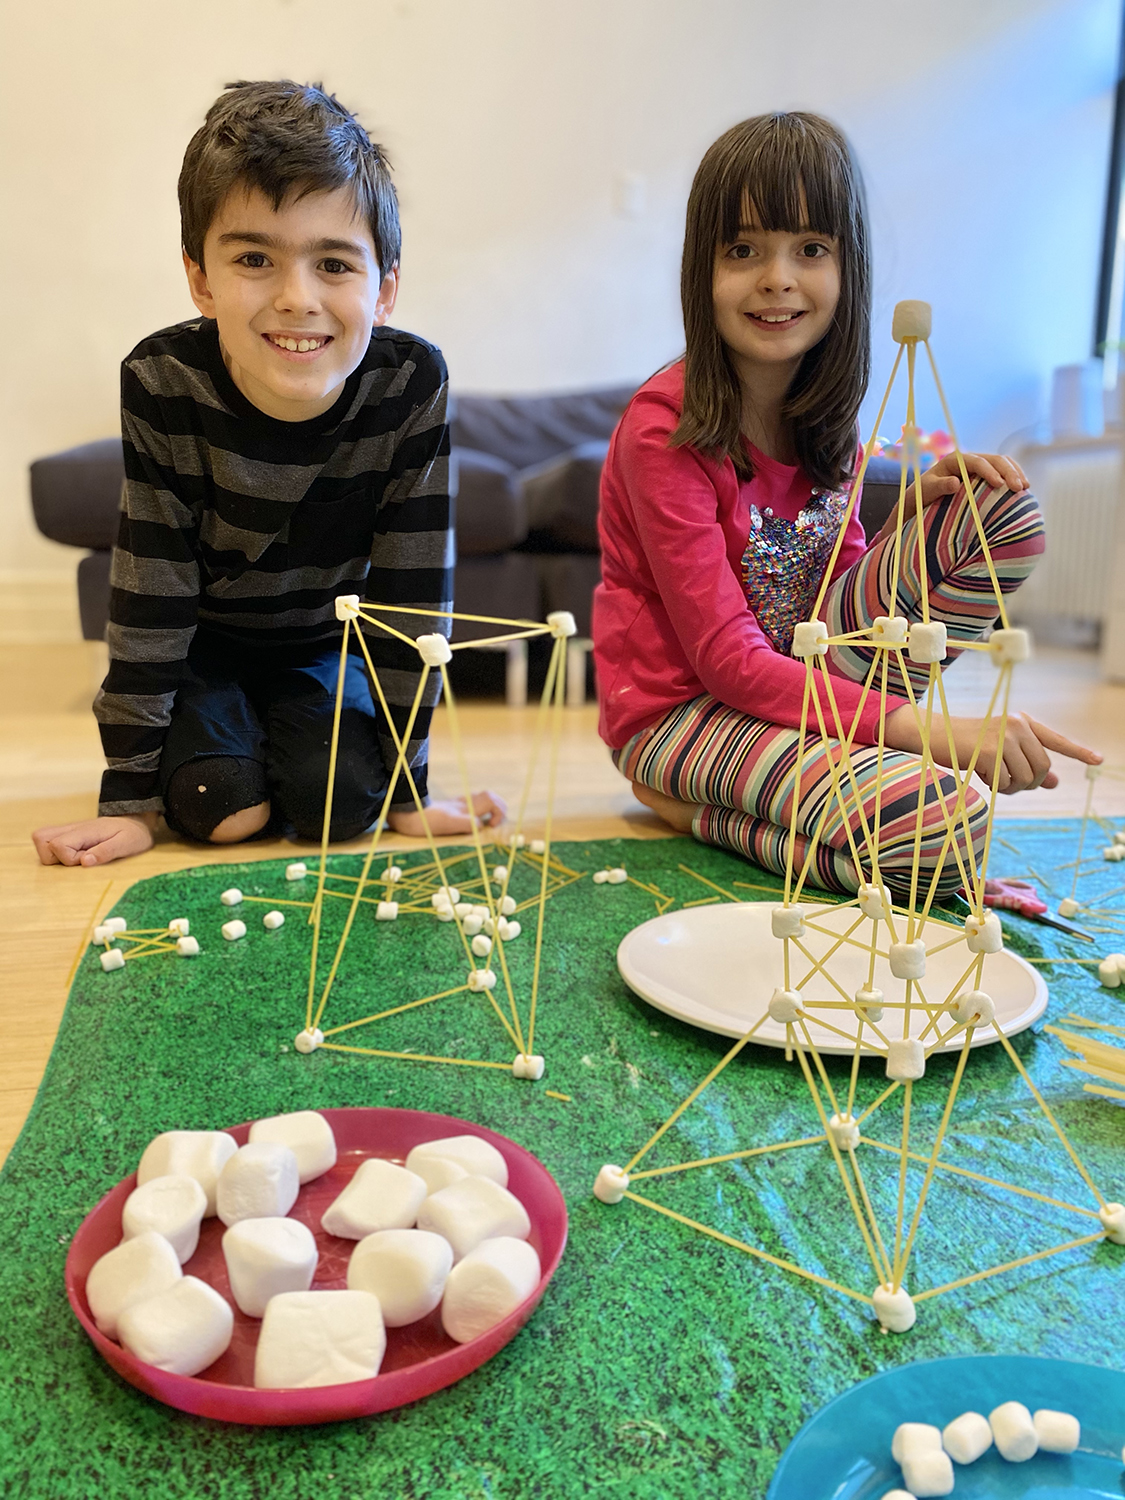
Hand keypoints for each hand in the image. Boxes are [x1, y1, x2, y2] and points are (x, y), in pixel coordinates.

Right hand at [32, 813, 157, 866]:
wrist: (137, 823)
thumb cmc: (133, 835)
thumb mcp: (126, 844)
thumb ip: (106, 852)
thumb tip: (84, 862)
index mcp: (85, 830)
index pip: (58, 845)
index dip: (70, 859)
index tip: (89, 858)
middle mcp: (72, 828)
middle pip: (41, 839)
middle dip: (54, 857)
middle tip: (79, 858)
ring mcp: (68, 830)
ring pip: (41, 840)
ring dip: (53, 855)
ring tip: (77, 857)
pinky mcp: (68, 835)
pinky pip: (49, 842)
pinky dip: (56, 853)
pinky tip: (76, 855)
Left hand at [386, 790, 506, 836]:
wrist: (406, 815)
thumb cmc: (425, 821)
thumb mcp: (447, 824)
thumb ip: (467, 823)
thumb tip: (482, 826)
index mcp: (465, 806)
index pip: (491, 800)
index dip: (498, 812)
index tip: (490, 826)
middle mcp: (464, 803)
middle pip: (490, 796)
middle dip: (498, 808)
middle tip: (493, 824)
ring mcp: (457, 804)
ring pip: (481, 800)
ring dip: (490, 810)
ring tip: (488, 824)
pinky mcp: (451, 809)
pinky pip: (471, 806)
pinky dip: (479, 812)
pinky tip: (473, 822)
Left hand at [877, 451, 1029, 539]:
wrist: (921, 500)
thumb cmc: (922, 497)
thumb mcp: (926, 491)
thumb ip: (939, 486)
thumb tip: (956, 482)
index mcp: (954, 460)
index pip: (976, 461)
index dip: (989, 471)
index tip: (999, 484)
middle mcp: (968, 460)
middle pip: (994, 459)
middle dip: (1009, 472)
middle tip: (1020, 488)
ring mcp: (978, 467)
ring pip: (1002, 464)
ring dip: (1015, 473)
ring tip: (1025, 488)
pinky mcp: (984, 476)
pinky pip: (1003, 473)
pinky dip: (1013, 478)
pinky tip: (1022, 490)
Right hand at [885, 706, 1100, 793]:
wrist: (932, 734)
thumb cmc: (963, 744)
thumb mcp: (998, 751)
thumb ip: (1026, 763)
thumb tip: (1052, 783)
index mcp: (1021, 722)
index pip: (1056, 739)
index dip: (1078, 751)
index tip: (1099, 759)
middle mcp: (1017, 726)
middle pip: (1042, 768)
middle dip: (1028, 783)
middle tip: (1008, 784)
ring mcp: (1005, 738)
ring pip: (1026, 778)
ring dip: (1011, 787)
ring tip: (992, 778)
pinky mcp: (991, 752)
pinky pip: (1006, 783)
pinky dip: (995, 787)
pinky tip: (982, 776)